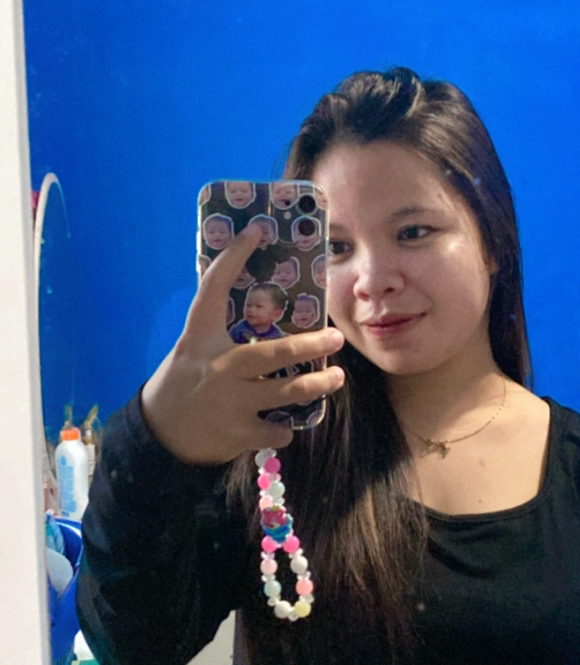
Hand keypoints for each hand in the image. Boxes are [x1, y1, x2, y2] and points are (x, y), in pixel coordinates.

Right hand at [141, 225, 344, 463]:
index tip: (256, 231)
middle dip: (311, 344)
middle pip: (275, 354)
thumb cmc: (184, 381)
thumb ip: (223, 332)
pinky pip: (276, 430)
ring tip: (336, 377)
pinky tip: (289, 423)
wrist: (157, 433)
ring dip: (316, 385)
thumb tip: (264, 304)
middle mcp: (219, 367)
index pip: (214, 289)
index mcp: (200, 337)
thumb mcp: (195, 348)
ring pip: (286, 393)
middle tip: (336, 337)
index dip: (234, 258)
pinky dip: (286, 428)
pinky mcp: (236, 433)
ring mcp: (229, 402)